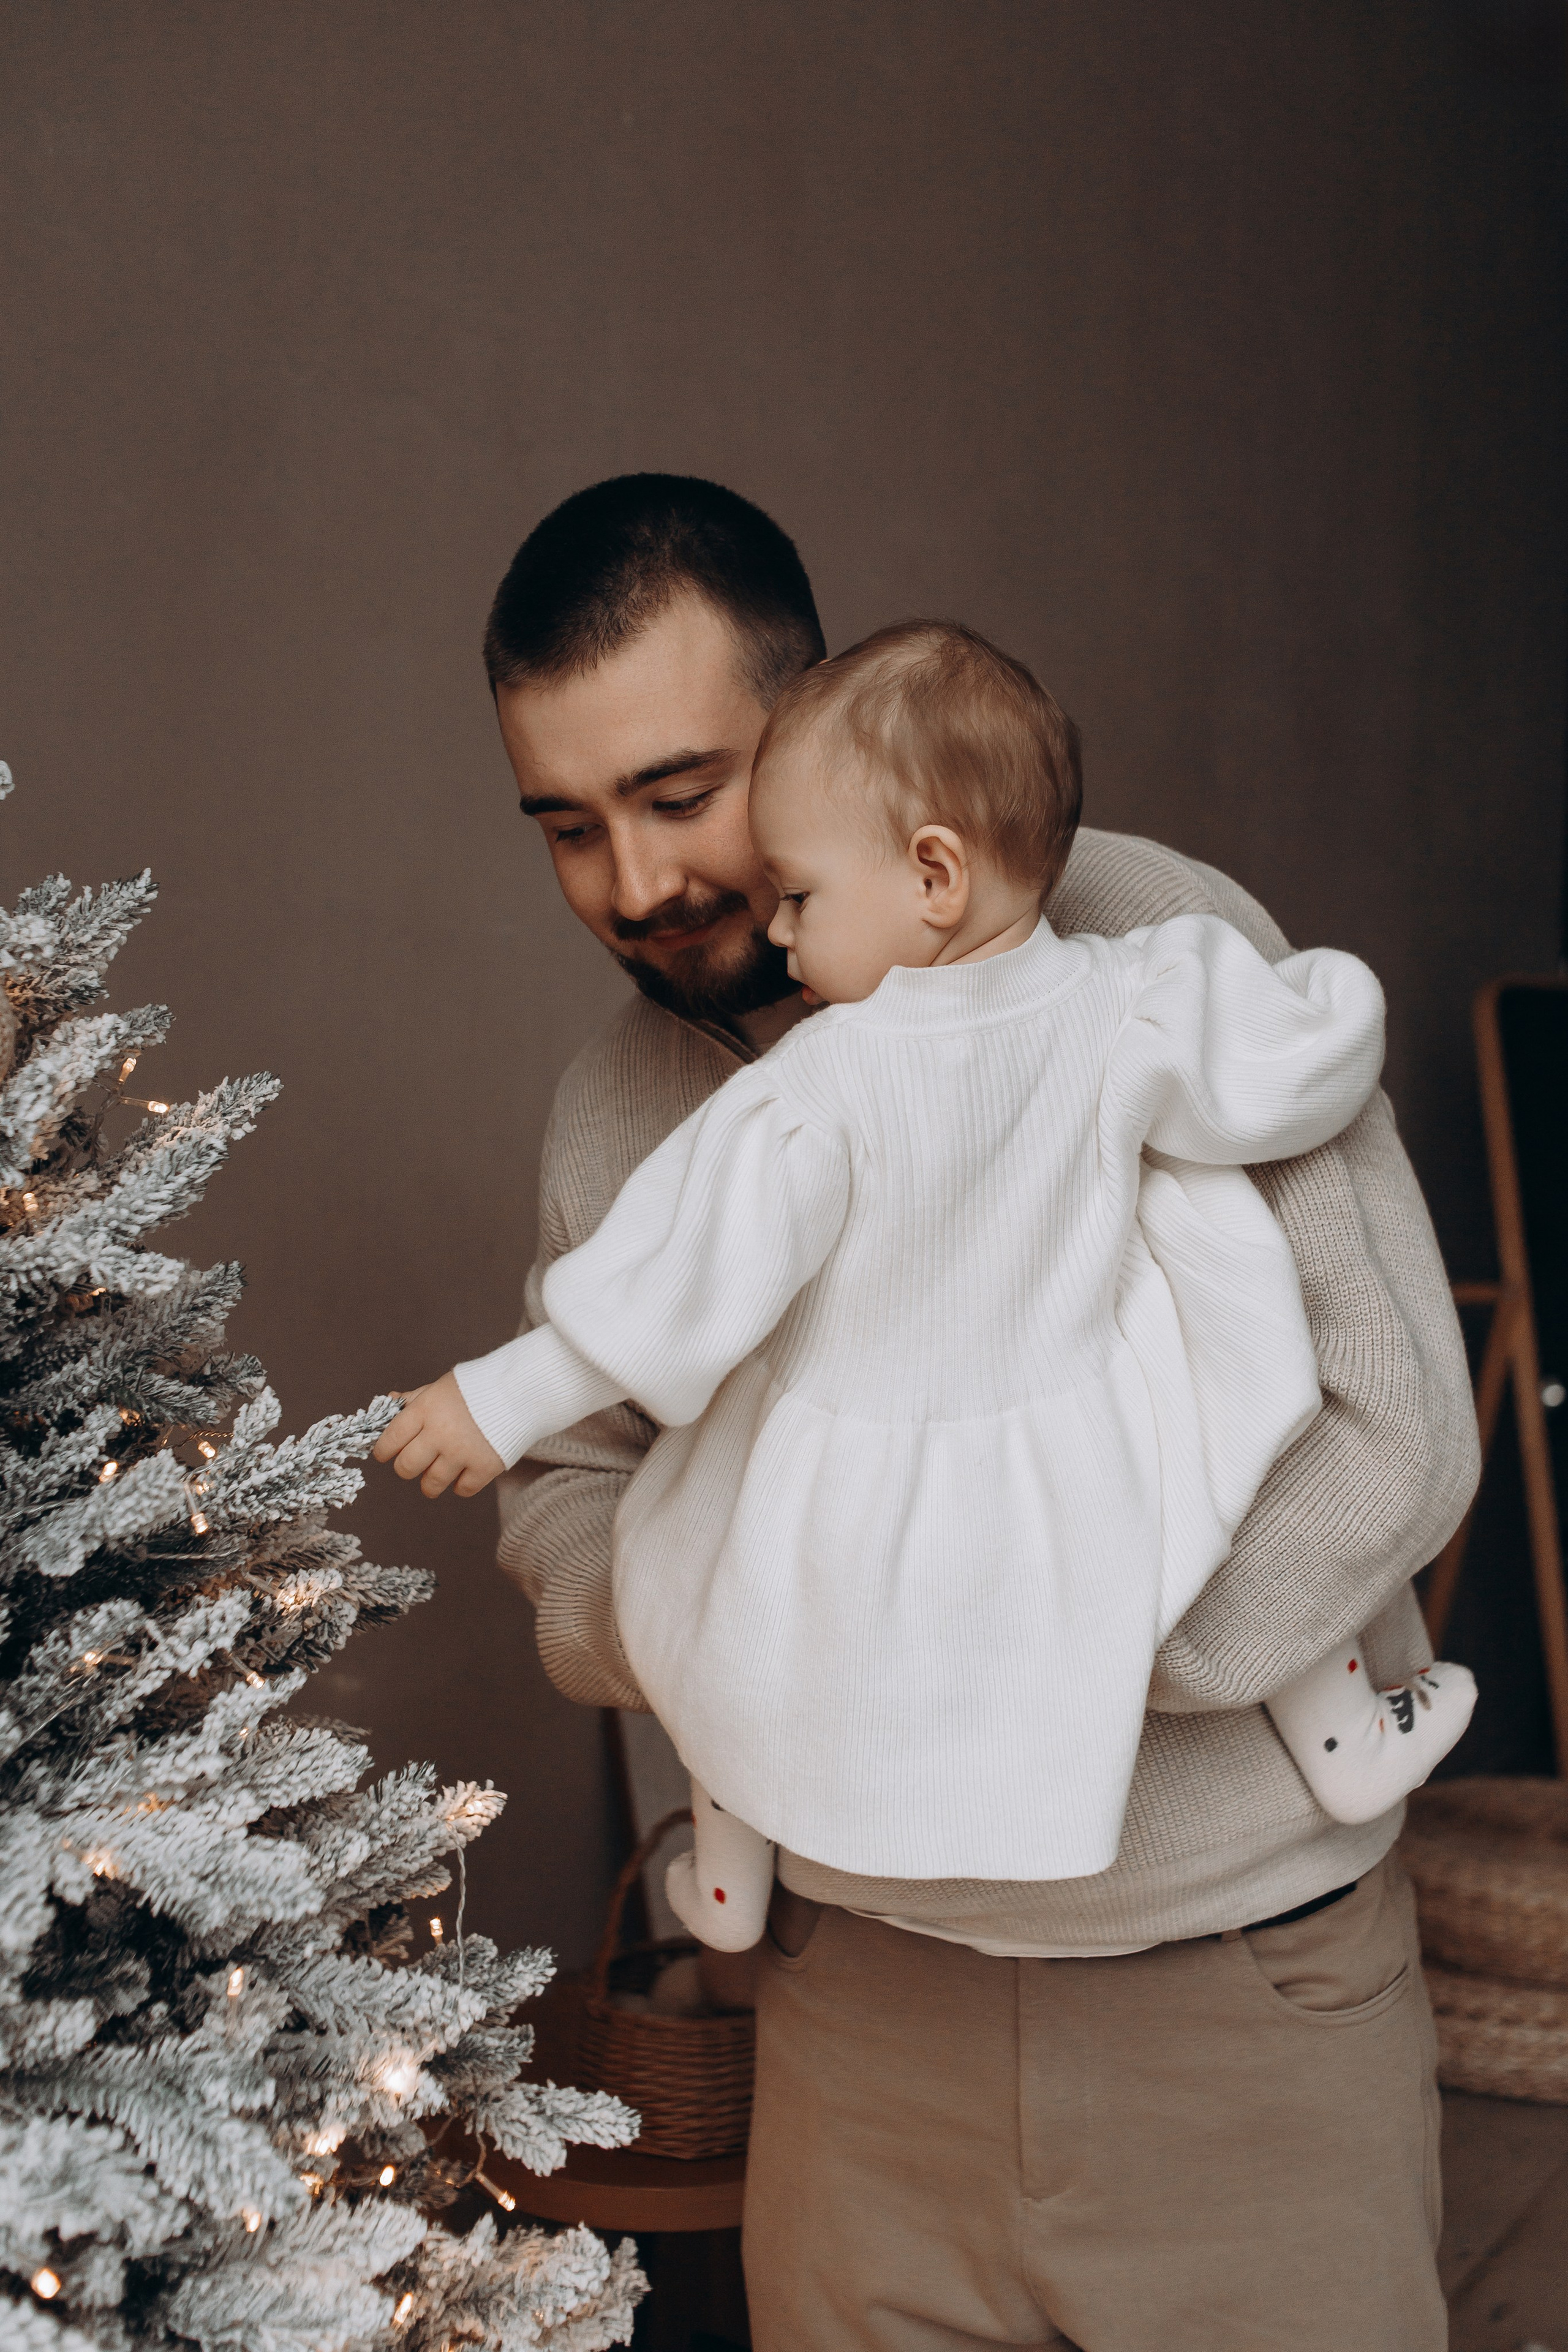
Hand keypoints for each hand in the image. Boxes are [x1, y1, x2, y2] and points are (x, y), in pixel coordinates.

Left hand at [373, 1372, 505, 1498]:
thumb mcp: (441, 1387)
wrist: (521, 1389)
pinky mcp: (484, 1467)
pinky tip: (463, 1474)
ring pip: (431, 1485)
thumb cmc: (477, 1386)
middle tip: (415, 1463)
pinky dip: (460, 1485)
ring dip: (431, 1482)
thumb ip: (414, 1398)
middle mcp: (440, 1433)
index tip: (385, 1454)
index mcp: (425, 1410)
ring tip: (437, 1474)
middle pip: (406, 1467)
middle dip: (406, 1467)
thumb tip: (389, 1402)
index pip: (390, 1439)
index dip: (383, 1450)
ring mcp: (462, 1453)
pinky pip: (462, 1490)